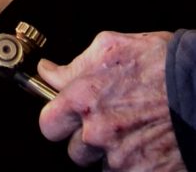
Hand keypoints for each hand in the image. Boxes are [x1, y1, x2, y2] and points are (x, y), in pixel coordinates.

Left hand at [38, 30, 182, 169]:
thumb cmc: (159, 63)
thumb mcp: (110, 47)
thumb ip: (74, 66)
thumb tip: (49, 71)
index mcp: (84, 99)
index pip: (48, 124)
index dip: (57, 120)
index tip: (64, 117)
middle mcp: (98, 133)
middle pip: (74, 151)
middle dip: (84, 139)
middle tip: (104, 124)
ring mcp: (121, 159)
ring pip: (101, 166)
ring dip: (110, 154)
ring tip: (130, 131)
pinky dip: (133, 164)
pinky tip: (145, 143)